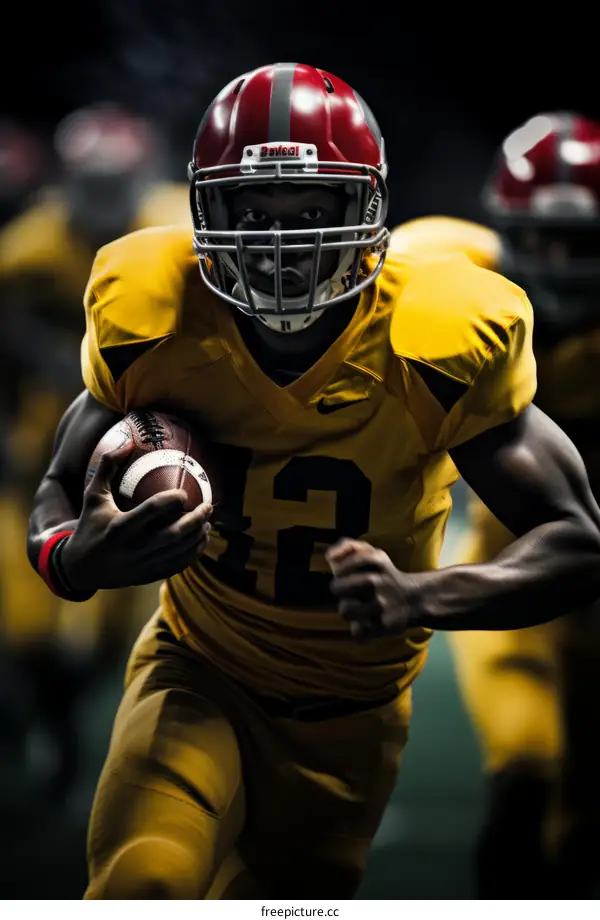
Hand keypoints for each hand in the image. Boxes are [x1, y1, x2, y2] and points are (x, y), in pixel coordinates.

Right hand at [61, 441, 211, 592]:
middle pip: (175, 534)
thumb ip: (108, 467)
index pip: (153, 510)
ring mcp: (143, 564)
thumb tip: (129, 441)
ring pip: (181, 551)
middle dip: (196, 519)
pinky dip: (193, 553)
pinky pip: (179, 566)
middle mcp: (134, 547)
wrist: (80, 569)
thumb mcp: (93, 496)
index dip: (174, 499)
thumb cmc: (89, 526)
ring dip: (198, 536)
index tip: (184, 493)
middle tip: (208, 506)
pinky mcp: (149, 576)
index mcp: (120, 527)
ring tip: (207, 521)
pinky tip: (200, 539)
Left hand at [327, 538, 418, 639]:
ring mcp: (381, 605)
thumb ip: (347, 546)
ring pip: (345, 610)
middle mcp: (376, 581)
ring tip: (358, 608)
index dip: (340, 573)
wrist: (414, 599)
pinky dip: (360, 630)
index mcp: (374, 560)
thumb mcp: (371, 553)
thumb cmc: (383, 575)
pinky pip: (357, 632)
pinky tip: (367, 623)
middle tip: (350, 593)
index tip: (349, 575)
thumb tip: (329, 557)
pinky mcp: (385, 626)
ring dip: (349, 610)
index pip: (339, 566)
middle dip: (340, 591)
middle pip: (336, 588)